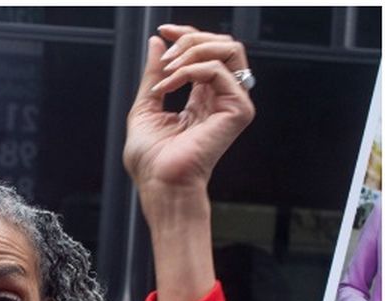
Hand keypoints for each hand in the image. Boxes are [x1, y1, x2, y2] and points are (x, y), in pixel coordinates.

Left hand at [124, 25, 253, 200]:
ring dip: (191, 52)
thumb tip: (157, 43)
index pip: (208, 53)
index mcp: (204, 99)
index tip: (163, 32)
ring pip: (228, 49)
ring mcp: (234, 105)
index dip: (187, 36)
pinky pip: (217, 70)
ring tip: (168, 72)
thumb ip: (155, 74)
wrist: (160, 184)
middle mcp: (223, 99)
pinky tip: (170, 86)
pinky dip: (188, 70)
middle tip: (166, 59)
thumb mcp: (147, 105)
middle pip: (224, 45)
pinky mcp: (237, 111)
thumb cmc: (152, 160)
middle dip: (191, 40)